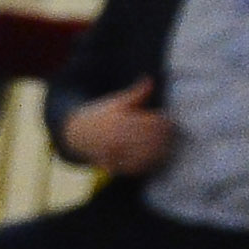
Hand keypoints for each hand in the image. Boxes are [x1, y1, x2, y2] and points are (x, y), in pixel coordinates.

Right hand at [60, 86, 176, 177]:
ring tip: (166, 146)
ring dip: (159, 152)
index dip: (164, 122)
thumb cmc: (101, 115)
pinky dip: (146, 164)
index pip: (152, 124)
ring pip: (146, 156)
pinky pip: (135, 168)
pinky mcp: (113, 166)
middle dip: (165, 138)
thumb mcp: (117, 102)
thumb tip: (150, 79)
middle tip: (172, 135)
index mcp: (120, 121)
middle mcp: (117, 138)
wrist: (76, 134)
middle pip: (152, 141)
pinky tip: (153, 159)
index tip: (169, 121)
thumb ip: (136, 93)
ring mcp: (115, 154)